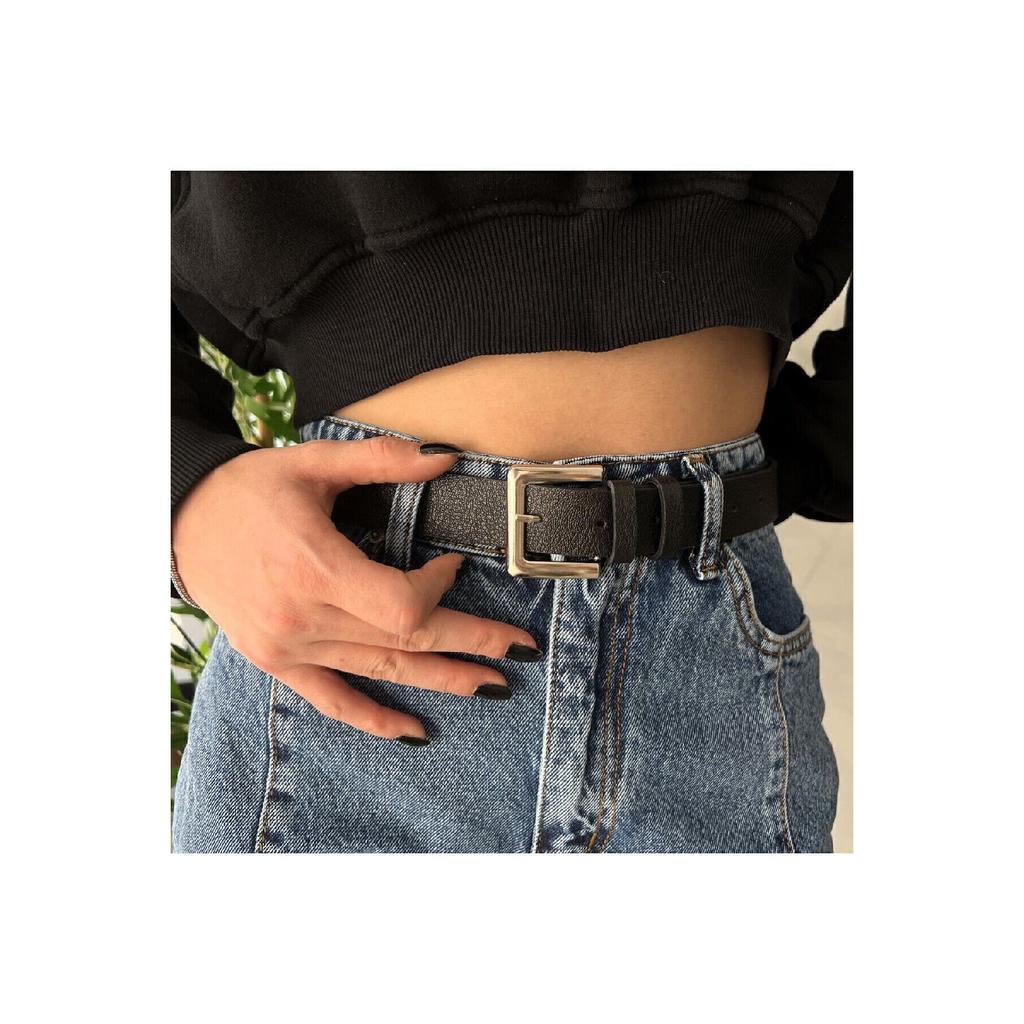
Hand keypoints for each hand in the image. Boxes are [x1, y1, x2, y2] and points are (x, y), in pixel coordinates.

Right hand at [171, 435, 539, 742]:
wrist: (179, 519)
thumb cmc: (248, 489)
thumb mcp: (312, 462)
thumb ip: (382, 460)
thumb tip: (446, 457)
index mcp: (314, 568)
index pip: (402, 605)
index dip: (438, 591)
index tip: (450, 567)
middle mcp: (302, 617)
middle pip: (405, 644)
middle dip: (471, 644)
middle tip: (521, 648)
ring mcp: (288, 646)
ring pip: (381, 672)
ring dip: (441, 680)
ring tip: (492, 685)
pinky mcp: (277, 660)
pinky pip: (331, 700)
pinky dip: (373, 718)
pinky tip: (413, 732)